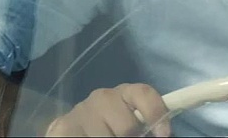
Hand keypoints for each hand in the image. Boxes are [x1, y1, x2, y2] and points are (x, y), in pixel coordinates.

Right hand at [44, 83, 171, 136]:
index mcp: (127, 93)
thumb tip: (164, 134)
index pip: (145, 94)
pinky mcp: (64, 126)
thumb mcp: (133, 122)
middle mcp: (103, 97)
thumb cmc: (112, 125)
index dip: (157, 114)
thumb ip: (147, 126)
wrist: (75, 129)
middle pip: (128, 127)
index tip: (164, 134)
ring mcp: (82, 110)